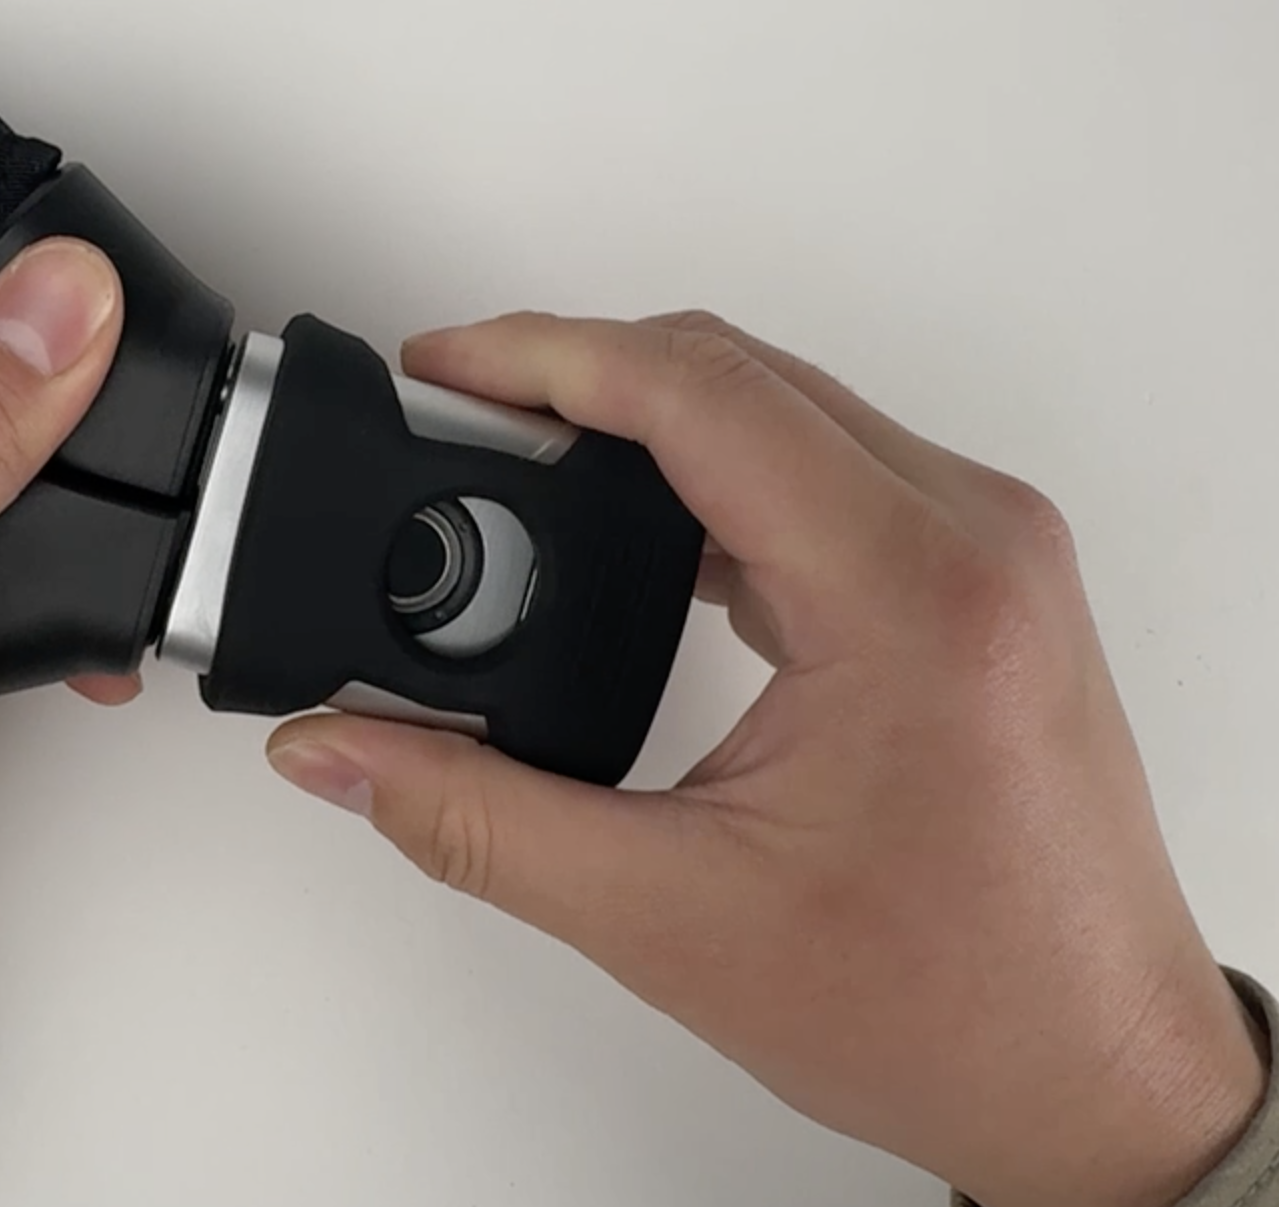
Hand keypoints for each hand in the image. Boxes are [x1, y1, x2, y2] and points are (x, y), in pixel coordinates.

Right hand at [266, 311, 1266, 1206]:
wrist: (1092, 1074)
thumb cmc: (954, 1009)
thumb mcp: (666, 916)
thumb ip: (472, 818)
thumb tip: (341, 749)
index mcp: (911, 595)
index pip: (700, 393)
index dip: (542, 358)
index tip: (440, 367)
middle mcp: (971, 541)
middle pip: (738, 374)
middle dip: (577, 376)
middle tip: (456, 415)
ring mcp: (987, 552)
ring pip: (784, 407)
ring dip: (647, 422)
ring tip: (525, 468)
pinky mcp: (977, 580)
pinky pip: (825, 467)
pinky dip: (713, 475)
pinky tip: (634, 539)